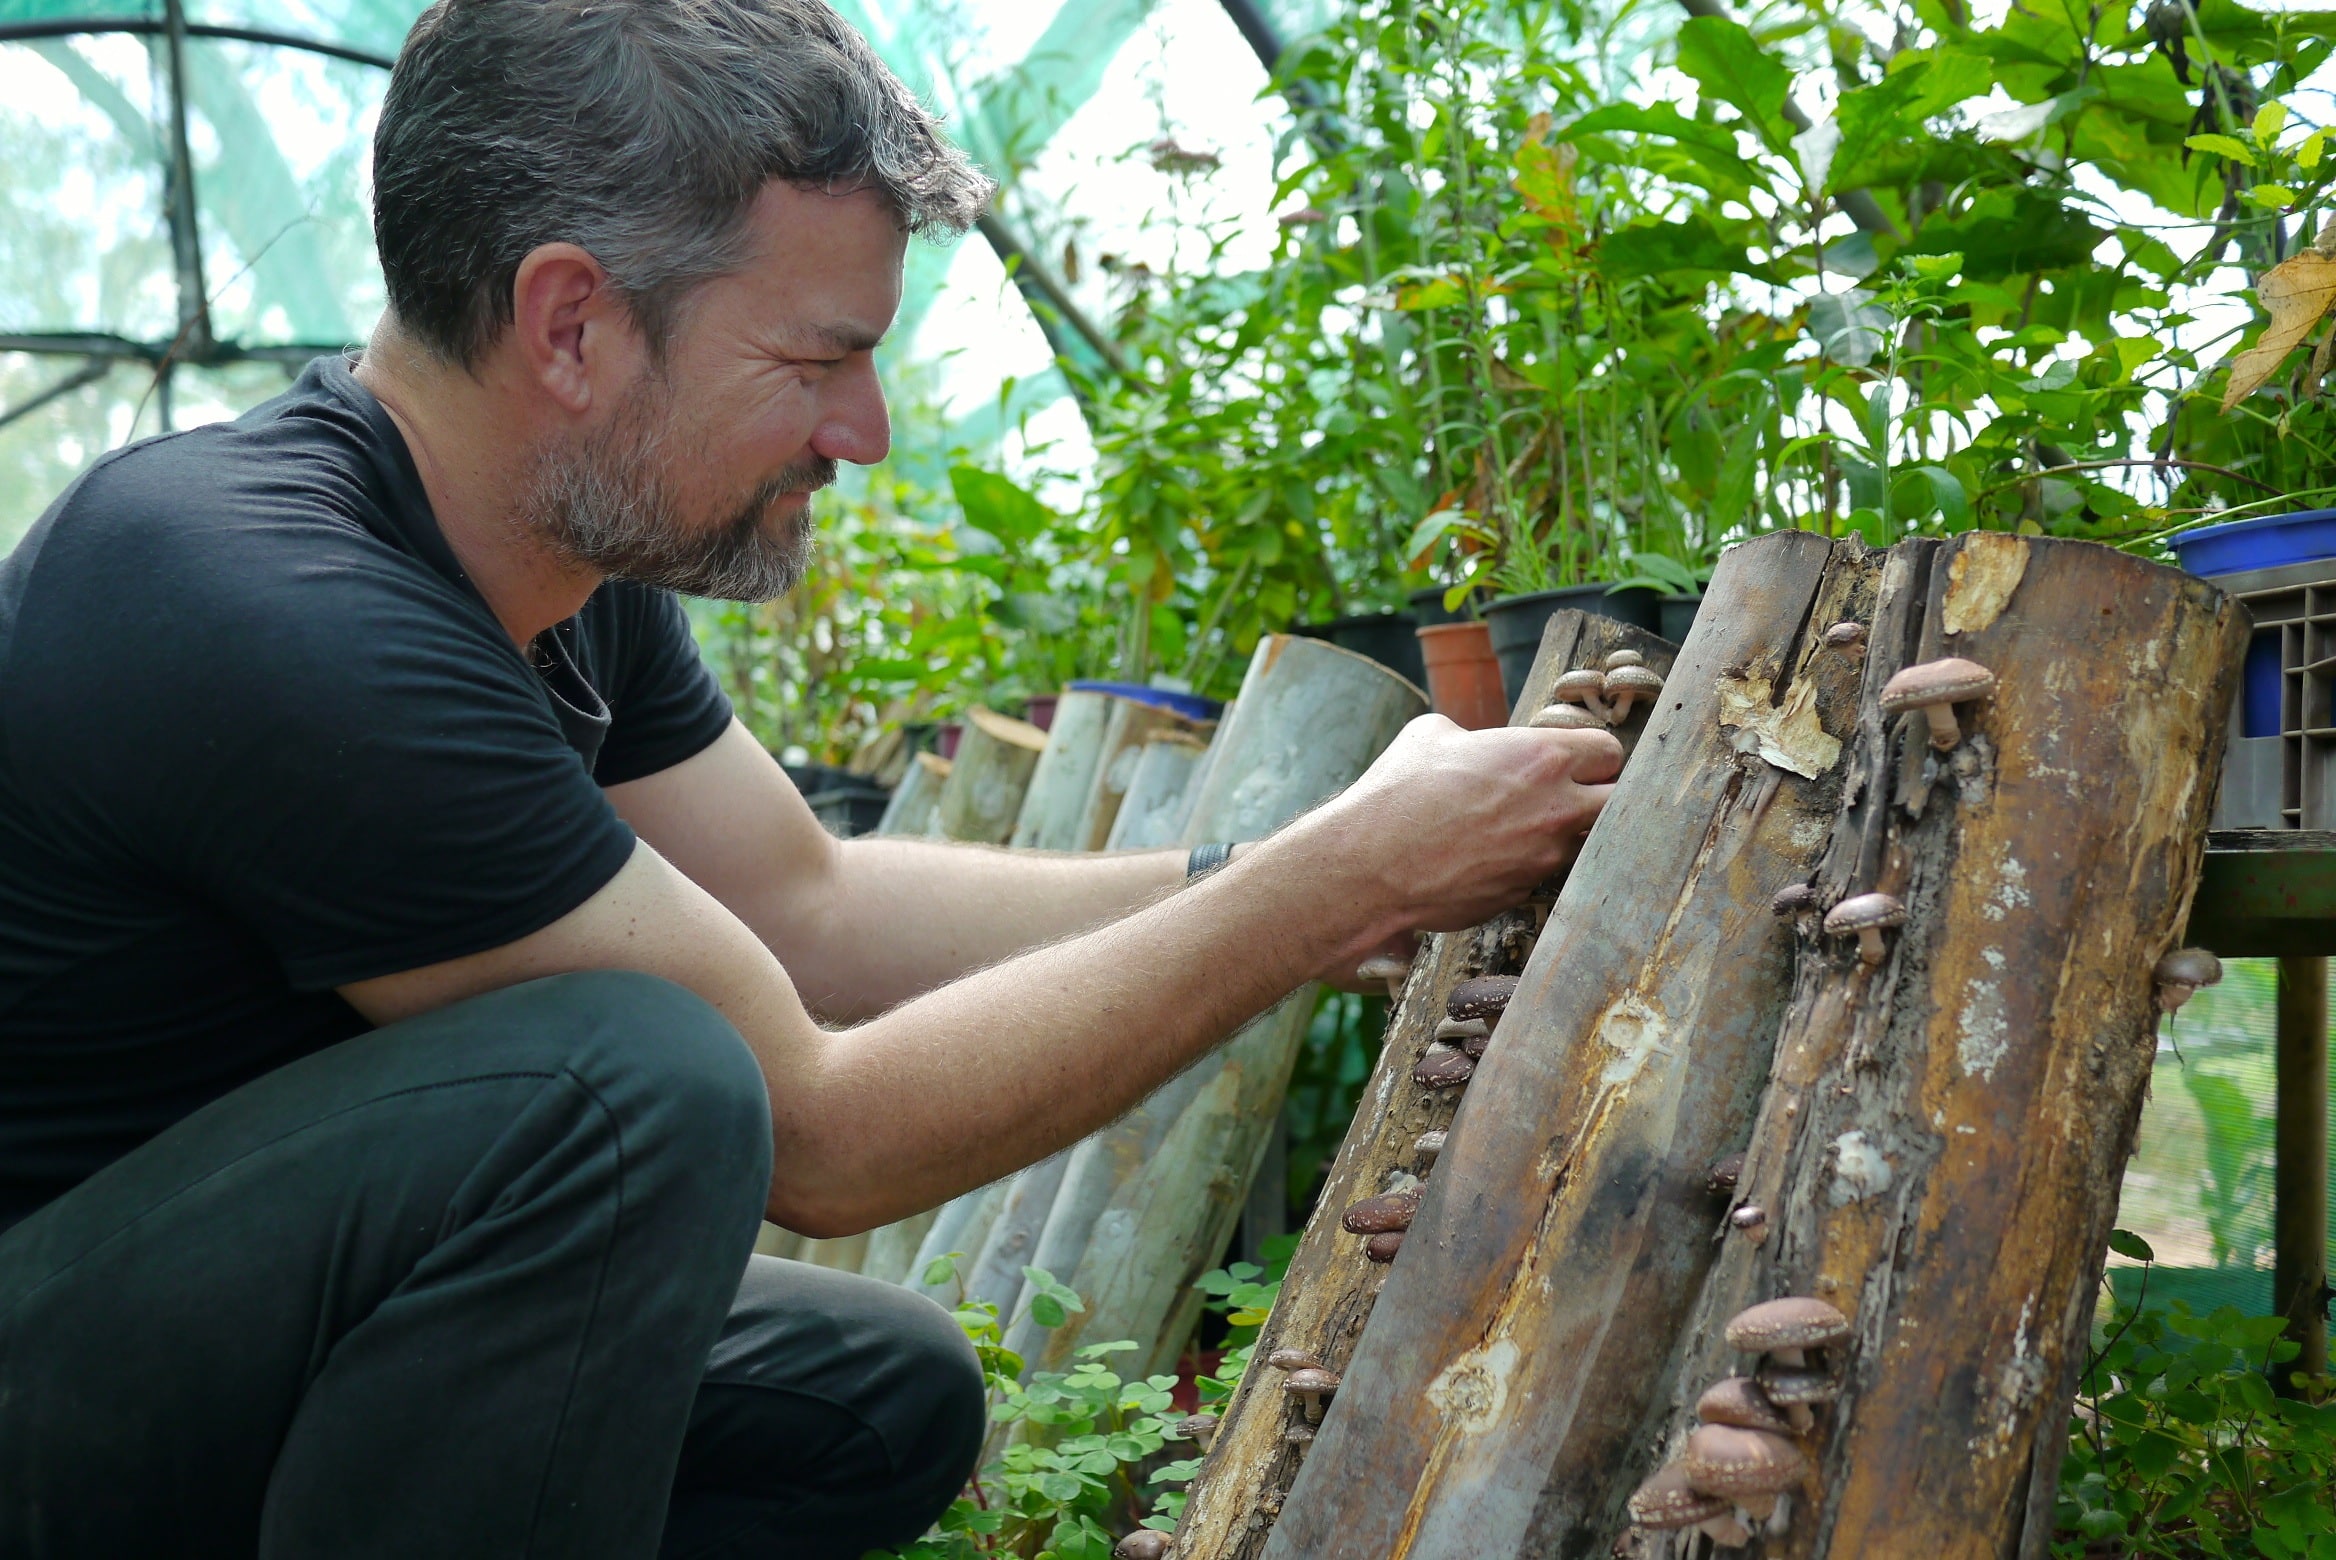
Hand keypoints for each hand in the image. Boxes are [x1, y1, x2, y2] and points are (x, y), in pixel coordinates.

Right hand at [1290, 714, 1621, 964]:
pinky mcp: (1525, 892)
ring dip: (1570, 836)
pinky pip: (1549, 875)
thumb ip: (1474, 736)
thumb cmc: (1398, 792)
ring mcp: (1545, 856)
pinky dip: (1535, 865)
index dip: (1593, 756)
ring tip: (1532, 831)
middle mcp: (1557, 807)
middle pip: (1621, 801)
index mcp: (1542, 756)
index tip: (1575, 761)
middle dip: (1603, 797)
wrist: (1371, 862)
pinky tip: (1501, 859)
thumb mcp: (1432, 735)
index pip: (1610, 751)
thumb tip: (1474, 743)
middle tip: (1573, 797)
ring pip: (1589, 843)